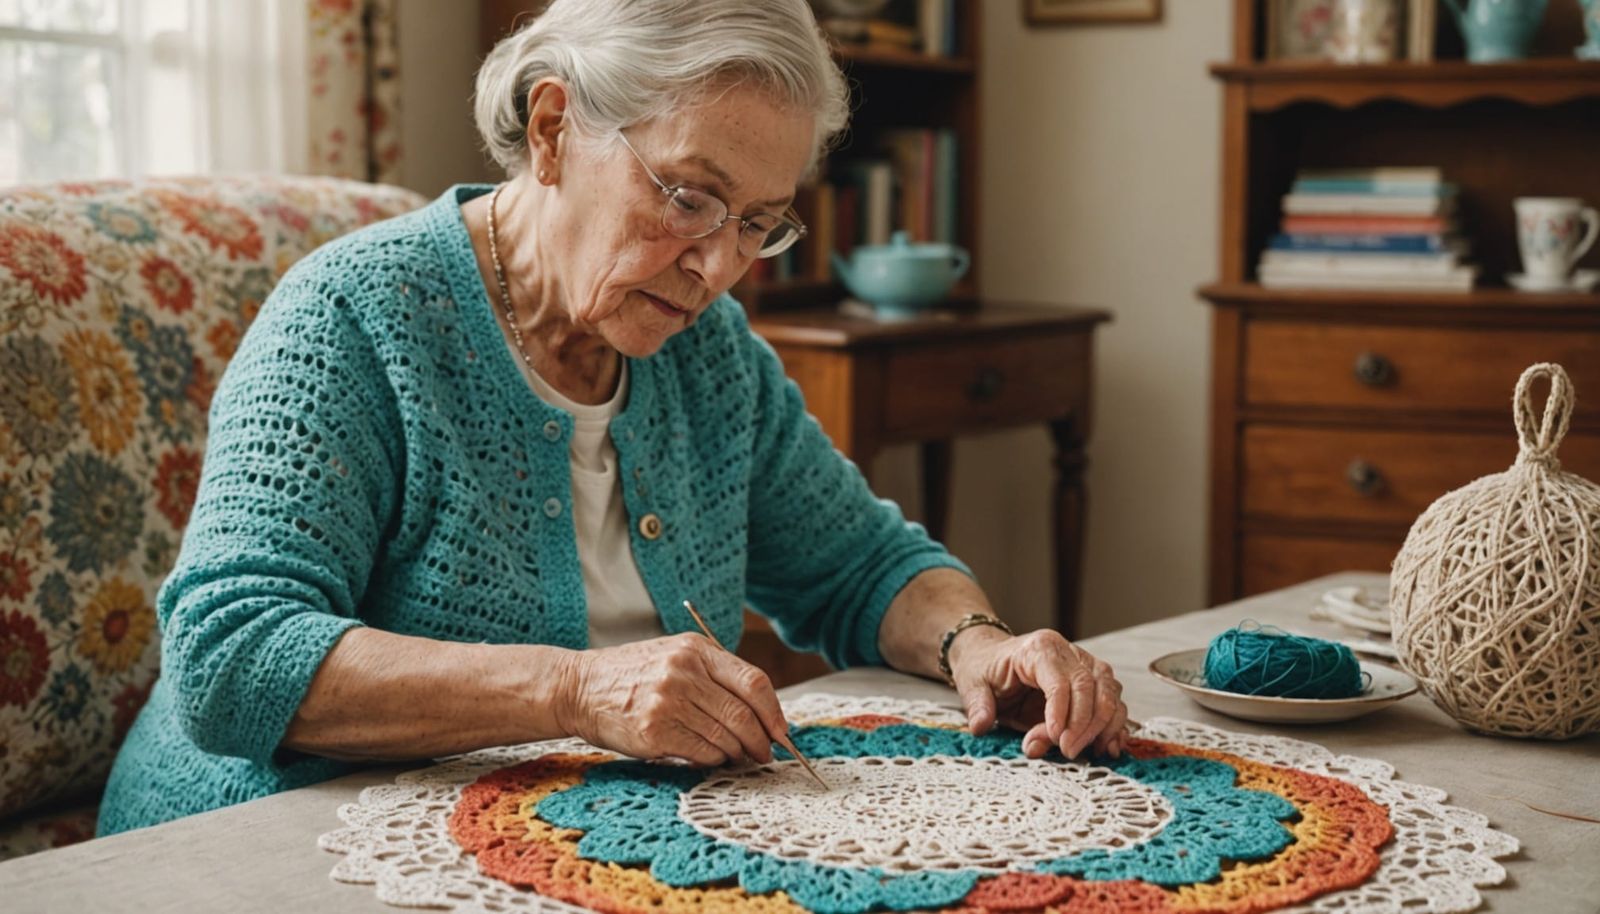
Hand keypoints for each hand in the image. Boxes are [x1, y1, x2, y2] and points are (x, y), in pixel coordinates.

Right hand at [557, 633, 788, 766]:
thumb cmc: (634, 675)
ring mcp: (668, 702)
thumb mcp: (676, 656)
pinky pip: (702, 753)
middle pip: (743, 714)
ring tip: (738, 758)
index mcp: (696, 649)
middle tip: (765, 754)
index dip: (774, 712)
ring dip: (738, 754)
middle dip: (761, 740)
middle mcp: (684, 672)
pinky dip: (714, 760)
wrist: (579, 688)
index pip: (754, 682)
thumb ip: (716, 676)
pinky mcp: (654, 732)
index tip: (782, 731)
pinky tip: (710, 757)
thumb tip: (763, 714)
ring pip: (725, 738)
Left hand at [948, 628, 1129, 759]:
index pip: (1061, 680)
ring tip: (1093, 752)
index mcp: (1038, 648)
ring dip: (1104, 725)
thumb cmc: (984, 668)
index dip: (1063, 711)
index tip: (1058, 739)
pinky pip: (1113, 701)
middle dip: (1084, 724)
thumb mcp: (971, 684)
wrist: (990, 657)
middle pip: (1090, 685)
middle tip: (1068, 751)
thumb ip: (978, 705)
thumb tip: (982, 726)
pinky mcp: (1093, 681)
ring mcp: (1084, 664)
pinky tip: (1108, 746)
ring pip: (1109, 691)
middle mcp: (1067, 651)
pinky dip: (1114, 725)